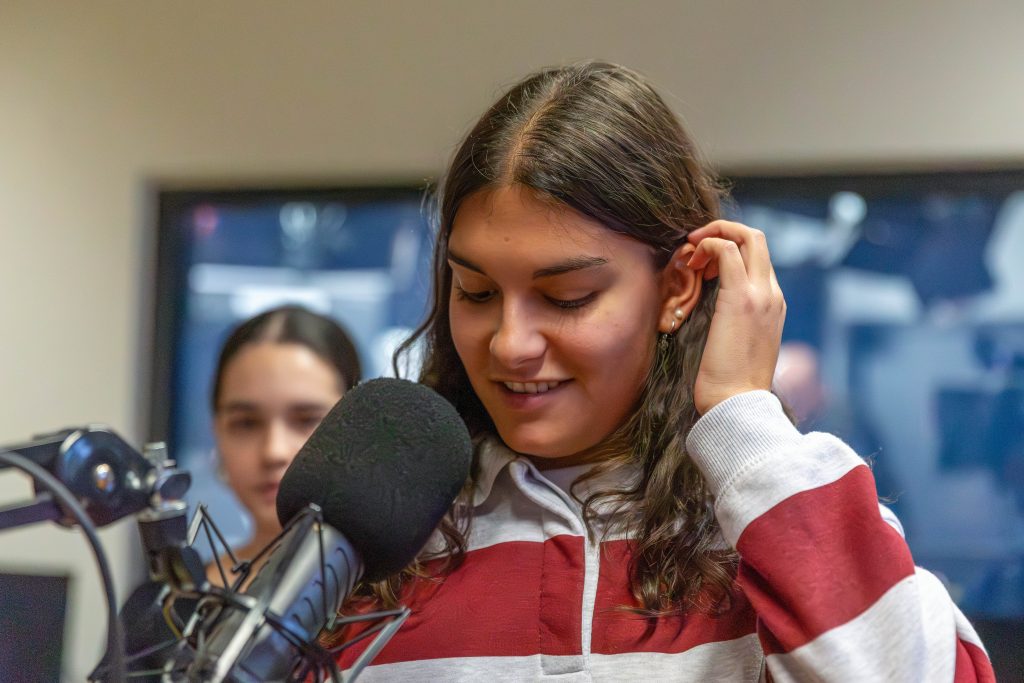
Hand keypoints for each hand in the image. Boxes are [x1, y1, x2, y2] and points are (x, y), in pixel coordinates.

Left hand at [684, 220, 785, 414]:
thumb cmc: (728, 383)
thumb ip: (731, 320)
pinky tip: (692, 262)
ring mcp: (761, 294)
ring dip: (713, 233)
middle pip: (757, 237)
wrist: (737, 404)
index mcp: (773, 304)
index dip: (729, 247)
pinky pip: (728, 251)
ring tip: (691, 252)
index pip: (757, 257)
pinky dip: (708, 245)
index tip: (703, 262)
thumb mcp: (736, 344)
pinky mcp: (741, 298)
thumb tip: (708, 310)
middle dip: (723, 229)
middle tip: (694, 243)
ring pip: (747, 236)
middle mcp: (772, 294)